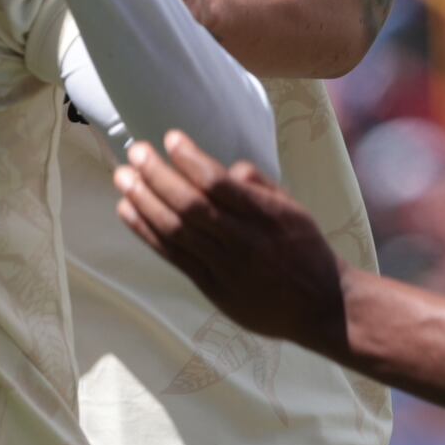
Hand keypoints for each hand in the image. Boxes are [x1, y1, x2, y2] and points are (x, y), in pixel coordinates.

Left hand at [114, 132, 343, 352]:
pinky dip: (147, 231)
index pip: (221, 184)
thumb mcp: (293, 208)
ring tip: (123, 177)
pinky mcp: (213, 289)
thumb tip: (221, 167)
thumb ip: (257, 185)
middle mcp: (245, 243)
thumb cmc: (305, 249)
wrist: (321, 307)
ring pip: (177, 232)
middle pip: (191, 207)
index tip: (171, 138)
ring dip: (144, 201)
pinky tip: (127, 209)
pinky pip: (173, 257)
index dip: (191, 160)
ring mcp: (227, 269)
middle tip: (136, 151)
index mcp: (269, 217)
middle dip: (158, 176)